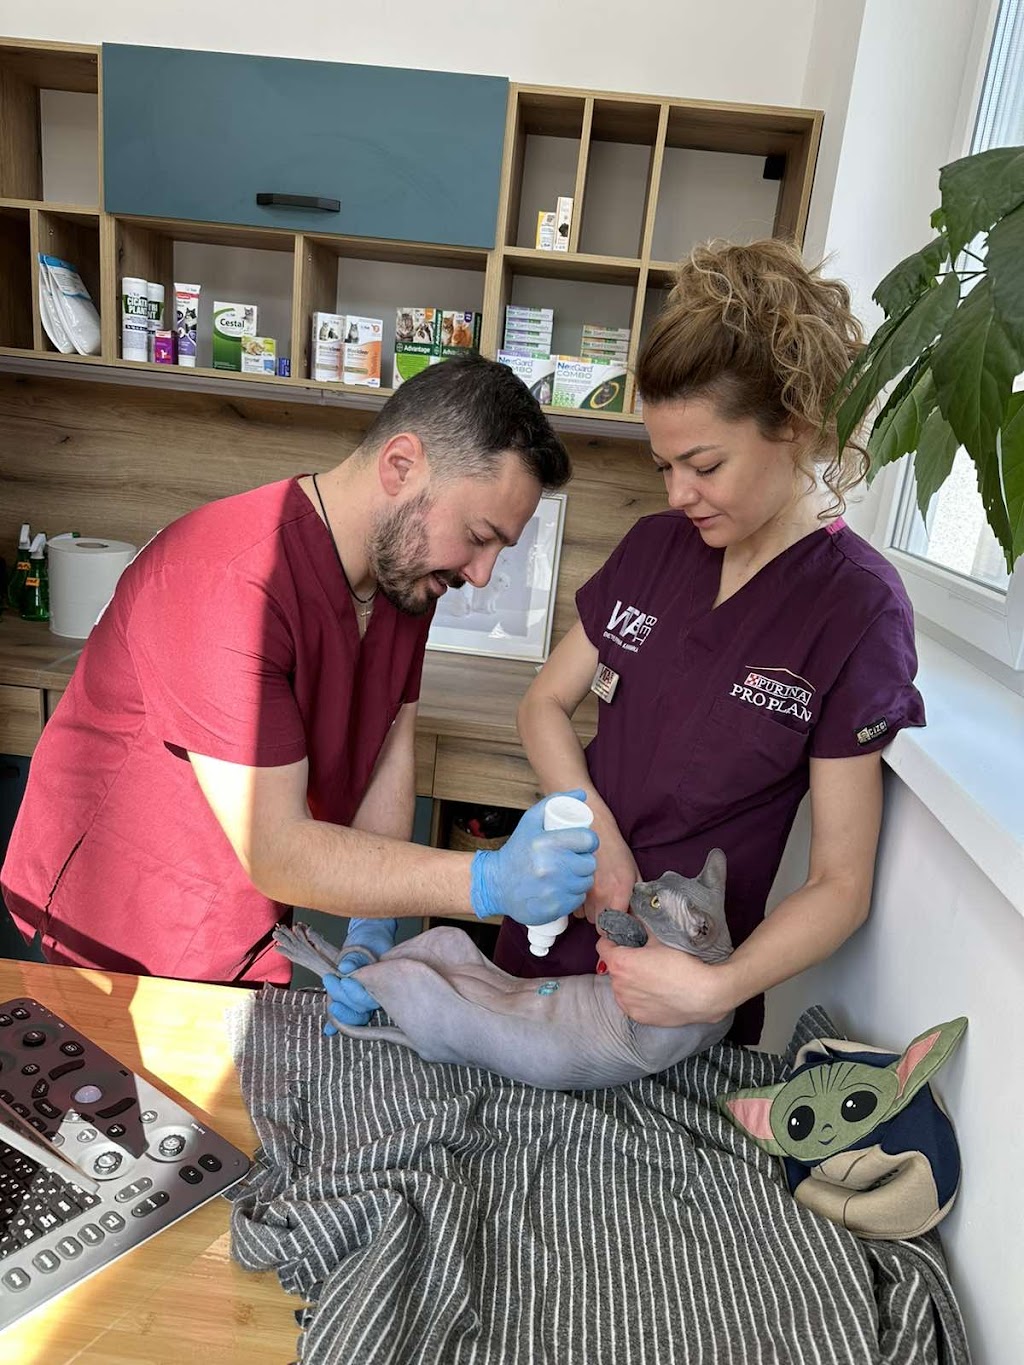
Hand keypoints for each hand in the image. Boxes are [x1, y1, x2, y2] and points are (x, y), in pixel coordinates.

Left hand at [321, 916, 394, 1035]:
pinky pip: (347, 1014)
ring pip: (354, 1013)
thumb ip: (355, 958)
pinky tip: (328, 1030)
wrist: (370, 935)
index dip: (355, 994)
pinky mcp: (353, 999)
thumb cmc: (372, 939)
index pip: (370, 1001)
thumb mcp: (365, 943)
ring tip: (329, 986)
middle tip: (330, 978)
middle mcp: (377, 996)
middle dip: (342, 996)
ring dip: (338, 1004)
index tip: (344, 980)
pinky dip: (336, 1023)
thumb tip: (345, 967)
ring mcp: (365, 999)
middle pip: (360, 1010)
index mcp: (385, 984)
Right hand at [470, 789, 598, 925]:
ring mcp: (553, 890)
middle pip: (589, 863)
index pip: (587, 840)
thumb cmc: (516, 851)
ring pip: (586, 882)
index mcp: (546, 843)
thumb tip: (582, 794)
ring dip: (581, 877)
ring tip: (569, 873)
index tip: (583, 843)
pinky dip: (574, 894)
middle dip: (585, 860)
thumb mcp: (530, 821)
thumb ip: (554, 802)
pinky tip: (564, 889)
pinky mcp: (553, 908)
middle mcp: (551, 867)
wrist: (496, 884)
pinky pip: (577, 899)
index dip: (589, 841)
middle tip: (575, 859)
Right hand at [579, 815, 637, 923]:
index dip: (615, 930)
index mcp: (619, 892)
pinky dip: (580, 903)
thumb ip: (637, 898)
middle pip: (598, 924)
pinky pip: (574, 905)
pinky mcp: (570, 885)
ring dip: (591, 911)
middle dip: (603, 920)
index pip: (612, 928)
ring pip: (585, 916)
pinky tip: (586, 891)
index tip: (617, 925)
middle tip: (608, 907)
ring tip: (597, 896)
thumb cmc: (616, 850)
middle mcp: (599, 894)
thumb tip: (640, 919)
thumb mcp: (633, 873)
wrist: (594, 830)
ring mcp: (582, 890)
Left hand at [596, 936, 734, 1026]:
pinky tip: (655, 992)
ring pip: (621, 986)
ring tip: (651, 977)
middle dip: (624, 961)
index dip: (612, 940)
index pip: (602, 946)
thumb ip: (642, 927)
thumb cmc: (682, 964)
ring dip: (629, 980)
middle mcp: (617, 985)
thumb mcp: (660, 938)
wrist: (704, 994)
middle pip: (613, 967)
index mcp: (620, 963)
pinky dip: (637, 997)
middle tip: (643, 958)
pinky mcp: (637, 1017)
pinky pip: (630, 1002)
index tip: (624, 939)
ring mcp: (627, 1003)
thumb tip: (634, 916)